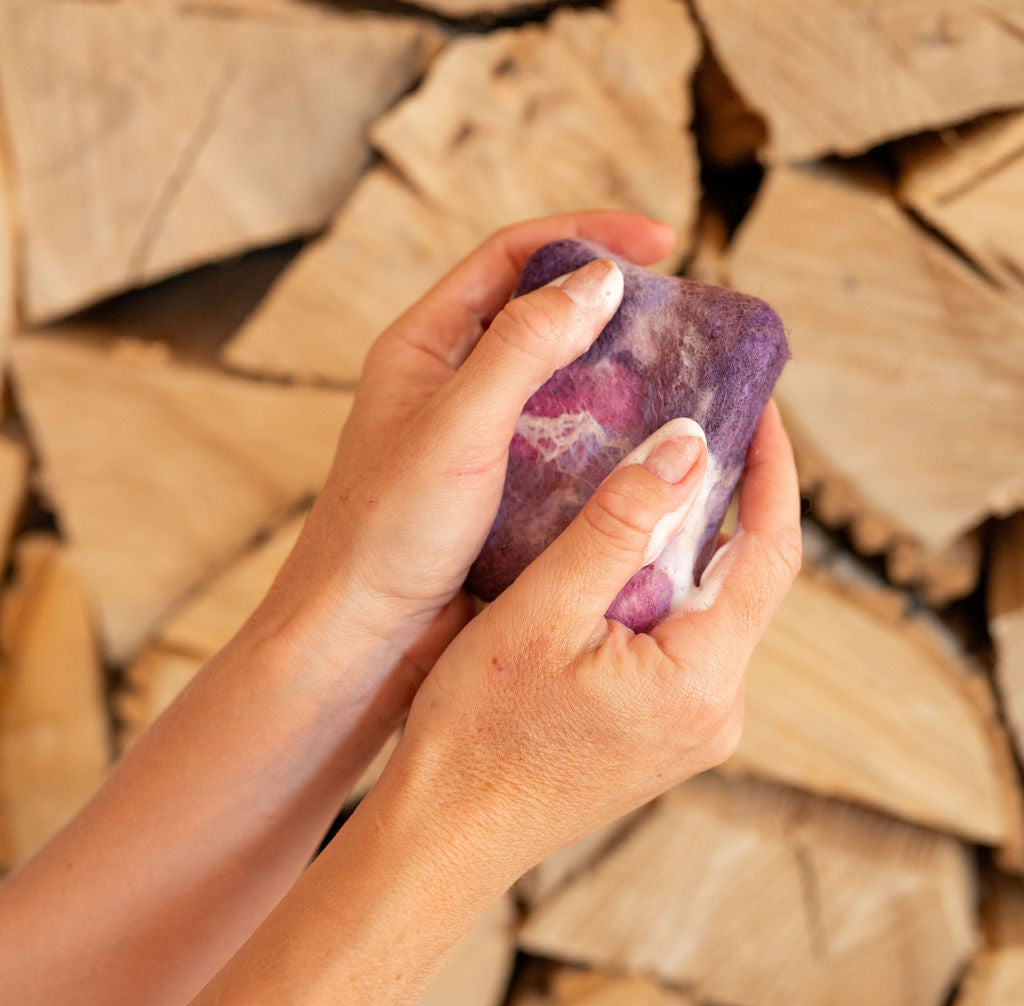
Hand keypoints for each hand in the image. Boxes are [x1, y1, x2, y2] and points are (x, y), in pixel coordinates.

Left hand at [252, 211, 676, 700]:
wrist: (360, 638)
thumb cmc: (385, 529)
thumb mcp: (457, 424)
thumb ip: (523, 347)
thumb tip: (599, 280)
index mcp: (423, 346)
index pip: (512, 258)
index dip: (587, 236)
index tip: (664, 243)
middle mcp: (450, 385)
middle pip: (541, 315)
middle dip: (610, 306)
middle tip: (679, 317)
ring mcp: (477, 439)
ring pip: (559, 385)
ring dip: (616, 377)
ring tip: (679, 382)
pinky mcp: (499, 492)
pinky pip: (564, 448)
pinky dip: (606, 440)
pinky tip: (648, 451)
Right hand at [395, 400, 801, 878]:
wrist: (446, 834)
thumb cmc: (479, 731)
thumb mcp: (543, 611)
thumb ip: (620, 526)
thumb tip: (688, 446)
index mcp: (701, 680)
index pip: (770, 552)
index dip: (773, 472)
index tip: (760, 408)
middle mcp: (718, 712)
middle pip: (742, 580)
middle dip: (724, 503)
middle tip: (690, 428)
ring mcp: (695, 730)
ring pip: (710, 610)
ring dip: (685, 547)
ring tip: (645, 484)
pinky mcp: (666, 735)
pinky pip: (684, 643)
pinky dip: (661, 591)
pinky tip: (617, 562)